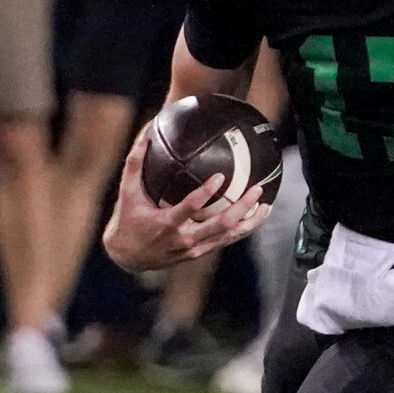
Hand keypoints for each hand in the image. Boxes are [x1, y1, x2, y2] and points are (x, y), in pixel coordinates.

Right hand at [100, 126, 269, 273]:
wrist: (127, 257)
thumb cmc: (128, 220)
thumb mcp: (127, 192)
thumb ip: (135, 164)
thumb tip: (145, 135)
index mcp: (166, 223)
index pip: (190, 208)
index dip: (206, 193)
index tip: (220, 177)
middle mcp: (184, 238)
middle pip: (221, 225)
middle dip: (242, 207)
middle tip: (256, 189)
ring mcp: (194, 248)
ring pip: (229, 236)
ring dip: (250, 221)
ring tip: (266, 205)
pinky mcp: (199, 253)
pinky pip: (226, 241)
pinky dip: (242, 229)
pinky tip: (255, 217)